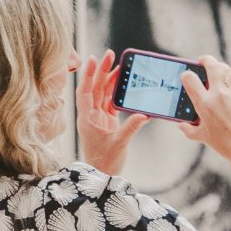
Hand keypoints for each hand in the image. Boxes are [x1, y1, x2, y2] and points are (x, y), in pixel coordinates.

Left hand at [76, 51, 149, 174]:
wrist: (102, 175)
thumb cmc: (105, 162)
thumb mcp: (119, 144)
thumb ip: (131, 128)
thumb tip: (145, 114)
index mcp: (87, 119)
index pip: (85, 92)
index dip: (88, 75)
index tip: (93, 59)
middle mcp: (90, 115)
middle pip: (94, 88)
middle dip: (101, 71)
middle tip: (110, 54)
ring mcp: (97, 118)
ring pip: (102, 93)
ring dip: (108, 79)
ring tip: (118, 65)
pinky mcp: (106, 122)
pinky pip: (110, 102)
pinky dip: (115, 92)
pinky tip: (122, 82)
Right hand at [176, 56, 230, 165]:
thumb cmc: (226, 144)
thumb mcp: (204, 137)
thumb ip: (189, 129)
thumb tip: (180, 125)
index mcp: (204, 104)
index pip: (190, 78)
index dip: (186, 74)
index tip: (186, 76)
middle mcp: (218, 94)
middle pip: (211, 64)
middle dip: (204, 60)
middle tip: (201, 62)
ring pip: (225, 68)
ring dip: (218, 66)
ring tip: (215, 70)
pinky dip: (229, 79)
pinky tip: (227, 85)